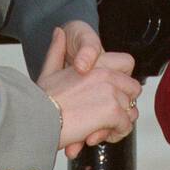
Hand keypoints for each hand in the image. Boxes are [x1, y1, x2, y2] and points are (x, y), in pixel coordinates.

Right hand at [37, 27, 140, 158]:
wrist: (36, 118)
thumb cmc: (41, 100)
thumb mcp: (49, 71)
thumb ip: (57, 51)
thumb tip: (58, 32)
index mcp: (95, 63)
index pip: (127, 63)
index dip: (123, 80)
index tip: (112, 94)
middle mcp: (106, 74)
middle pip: (134, 89)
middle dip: (124, 104)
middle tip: (107, 118)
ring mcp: (111, 92)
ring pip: (131, 110)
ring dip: (119, 123)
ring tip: (100, 131)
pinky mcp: (112, 111)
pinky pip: (125, 125)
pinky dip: (114, 134)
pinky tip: (96, 136)